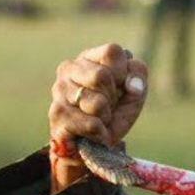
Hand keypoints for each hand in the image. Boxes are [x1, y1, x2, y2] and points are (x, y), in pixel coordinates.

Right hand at [48, 43, 147, 190]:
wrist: (97, 143)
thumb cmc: (115, 110)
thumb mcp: (134, 90)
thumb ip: (138, 76)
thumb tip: (133, 84)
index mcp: (89, 57)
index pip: (112, 51)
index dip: (124, 71)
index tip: (122, 84)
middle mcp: (69, 69)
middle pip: (102, 76)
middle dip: (114, 96)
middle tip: (109, 104)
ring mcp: (59, 91)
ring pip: (97, 103)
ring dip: (106, 116)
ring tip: (100, 117)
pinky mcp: (57, 115)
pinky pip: (92, 124)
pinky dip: (100, 131)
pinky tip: (92, 130)